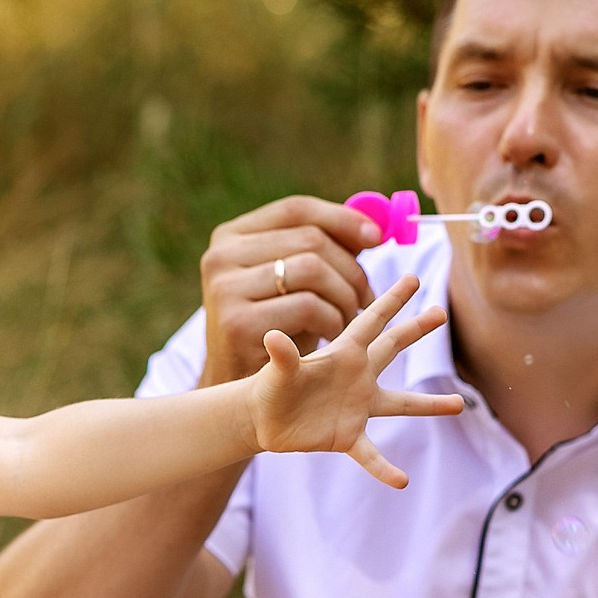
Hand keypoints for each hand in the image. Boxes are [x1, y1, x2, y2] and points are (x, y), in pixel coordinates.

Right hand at [198, 196, 383, 385]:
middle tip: (366, 295)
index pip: (296, 209)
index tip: (377, 237)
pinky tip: (333, 335)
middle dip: (350, 268)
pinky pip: (308, 306)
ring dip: (344, 295)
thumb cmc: (279, 327)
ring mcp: (224, 289)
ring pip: (312, 269)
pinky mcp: (237, 323)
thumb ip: (322, 250)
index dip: (342, 219)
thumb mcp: (293, 282)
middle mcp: (221, 256)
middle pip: (310, 239)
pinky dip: (332, 320)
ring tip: (349, 316)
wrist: (244, 387)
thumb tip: (371, 230)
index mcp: (232, 236)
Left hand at [246, 275, 460, 486]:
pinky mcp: (348, 436)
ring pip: (401, 403)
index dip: (392, 299)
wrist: (263, 419)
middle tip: (441, 312)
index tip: (414, 278)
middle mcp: (357, 377)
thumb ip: (282, 357)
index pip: (371, 321)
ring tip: (459, 404)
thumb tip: (273, 338)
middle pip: (392, 347)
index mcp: (343, 354)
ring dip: (429, 405)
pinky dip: (384, 468)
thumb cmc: (270, 389)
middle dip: (415, 329)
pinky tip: (401, 480)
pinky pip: (371, 454)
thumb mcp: (276, 372)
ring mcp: (357, 407)